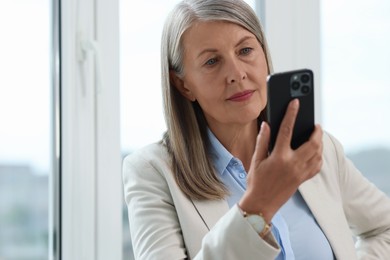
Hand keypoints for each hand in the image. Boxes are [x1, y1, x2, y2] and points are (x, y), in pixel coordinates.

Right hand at [238, 99, 322, 222]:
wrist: (261, 204)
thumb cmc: (256, 182)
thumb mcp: (255, 160)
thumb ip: (262, 141)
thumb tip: (266, 125)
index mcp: (279, 157)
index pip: (287, 130)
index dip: (291, 114)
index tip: (295, 103)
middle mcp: (293, 164)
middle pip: (312, 143)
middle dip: (317, 131)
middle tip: (316, 124)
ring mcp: (300, 173)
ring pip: (318, 154)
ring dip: (320, 143)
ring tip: (316, 136)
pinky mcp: (303, 180)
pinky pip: (317, 166)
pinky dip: (319, 157)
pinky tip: (316, 152)